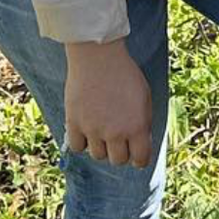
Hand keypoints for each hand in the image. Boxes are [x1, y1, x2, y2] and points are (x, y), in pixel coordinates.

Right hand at [64, 39, 153, 167]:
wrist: (98, 58)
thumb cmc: (125, 75)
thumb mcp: (144, 98)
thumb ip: (143, 123)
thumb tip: (141, 144)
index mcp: (137, 126)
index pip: (140, 159)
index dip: (139, 159)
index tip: (136, 155)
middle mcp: (116, 132)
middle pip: (118, 160)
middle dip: (121, 152)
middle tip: (119, 140)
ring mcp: (93, 130)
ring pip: (98, 155)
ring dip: (102, 146)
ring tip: (102, 130)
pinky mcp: (74, 124)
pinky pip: (78, 147)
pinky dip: (82, 142)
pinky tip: (87, 130)